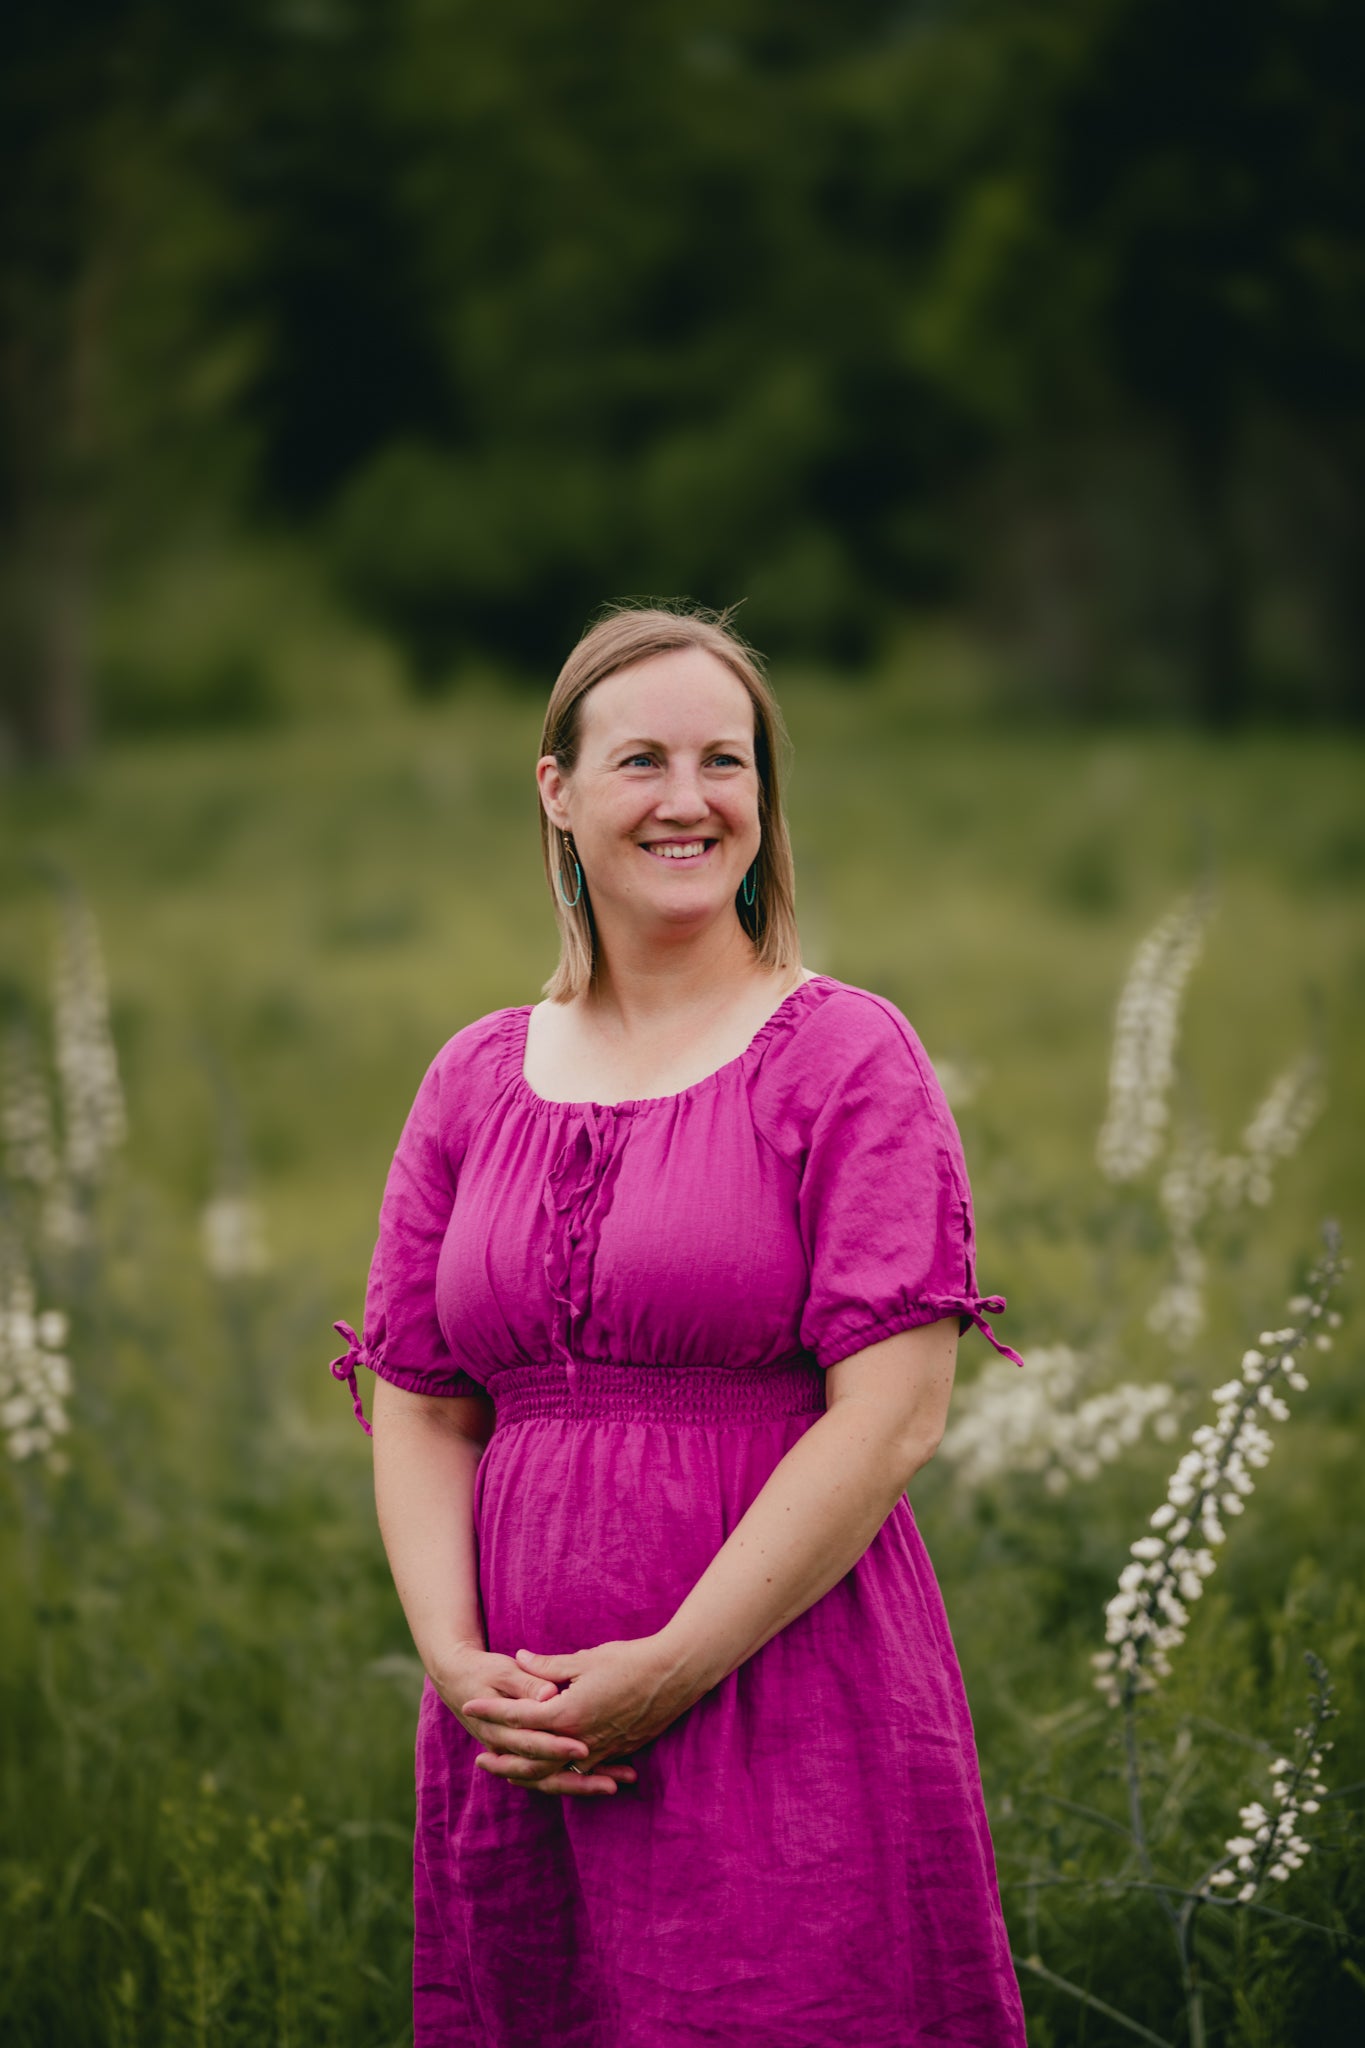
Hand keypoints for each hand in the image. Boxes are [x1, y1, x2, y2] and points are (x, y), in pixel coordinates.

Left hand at [461, 1635, 695, 1794]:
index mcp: (568, 1712)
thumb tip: (521, 1659)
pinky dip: (561, 1774)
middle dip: (505, 1762)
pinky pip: (582, 1771)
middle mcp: (581, 1739)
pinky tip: (553, 1772)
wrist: (675, 1674)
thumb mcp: (585, 1659)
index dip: (493, 1710)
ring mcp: (600, 1749)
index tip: (469, 1704)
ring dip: (531, 1774)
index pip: (521, 1716)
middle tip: (481, 1761)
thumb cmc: (630, 1660)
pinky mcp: (616, 1751)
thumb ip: (548, 1666)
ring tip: (510, 1775)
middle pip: (533, 1760)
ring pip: (557, 1772)